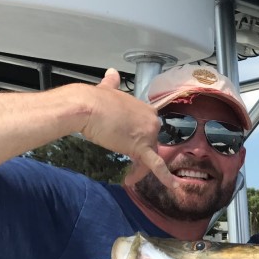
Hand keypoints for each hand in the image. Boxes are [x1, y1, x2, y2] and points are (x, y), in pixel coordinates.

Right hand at [78, 69, 178, 188]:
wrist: (85, 106)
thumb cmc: (92, 100)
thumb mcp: (106, 89)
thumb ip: (111, 83)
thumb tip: (111, 72)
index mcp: (145, 108)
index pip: (147, 129)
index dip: (138, 139)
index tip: (126, 144)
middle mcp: (151, 120)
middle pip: (150, 143)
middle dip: (139, 154)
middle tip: (126, 161)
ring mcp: (148, 133)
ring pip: (150, 156)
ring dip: (140, 169)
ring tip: (129, 177)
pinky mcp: (141, 146)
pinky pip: (155, 164)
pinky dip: (165, 176)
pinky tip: (172, 186)